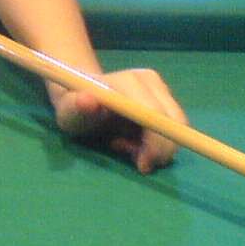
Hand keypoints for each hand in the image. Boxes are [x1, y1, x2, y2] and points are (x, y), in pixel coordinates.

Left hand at [50, 67, 186, 173]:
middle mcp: (148, 80)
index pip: (155, 115)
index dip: (156, 144)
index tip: (142, 165)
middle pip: (174, 122)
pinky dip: (158, 143)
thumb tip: (87, 100)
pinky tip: (134, 140)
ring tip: (126, 145)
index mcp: (127, 81)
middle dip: (158, 150)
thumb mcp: (69, 111)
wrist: (81, 96)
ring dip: (156, 148)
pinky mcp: (165, 98)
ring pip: (176, 129)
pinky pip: (172, 129)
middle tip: (132, 158)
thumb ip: (76, 107)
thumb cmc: (73, 106)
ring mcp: (159, 87)